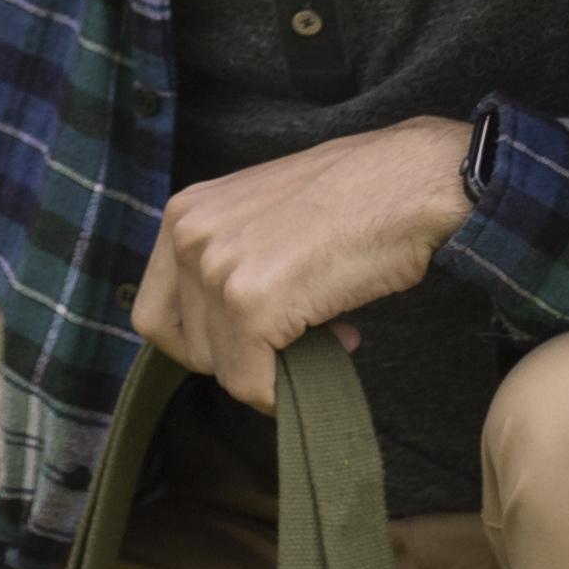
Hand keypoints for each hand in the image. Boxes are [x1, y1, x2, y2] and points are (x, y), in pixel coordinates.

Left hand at [129, 118, 477, 410]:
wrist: (412, 179)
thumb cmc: (353, 196)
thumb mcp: (261, 216)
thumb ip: (230, 260)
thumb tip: (227, 335)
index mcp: (183, 212)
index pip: (156, 316)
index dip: (203, 343)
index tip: (248, 343)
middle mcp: (187, 235)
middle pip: (188, 347)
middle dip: (243, 355)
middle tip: (300, 336)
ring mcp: (216, 268)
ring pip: (223, 369)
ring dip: (277, 366)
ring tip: (331, 329)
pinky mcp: (251, 303)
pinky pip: (253, 383)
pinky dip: (288, 389)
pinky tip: (338, 344)